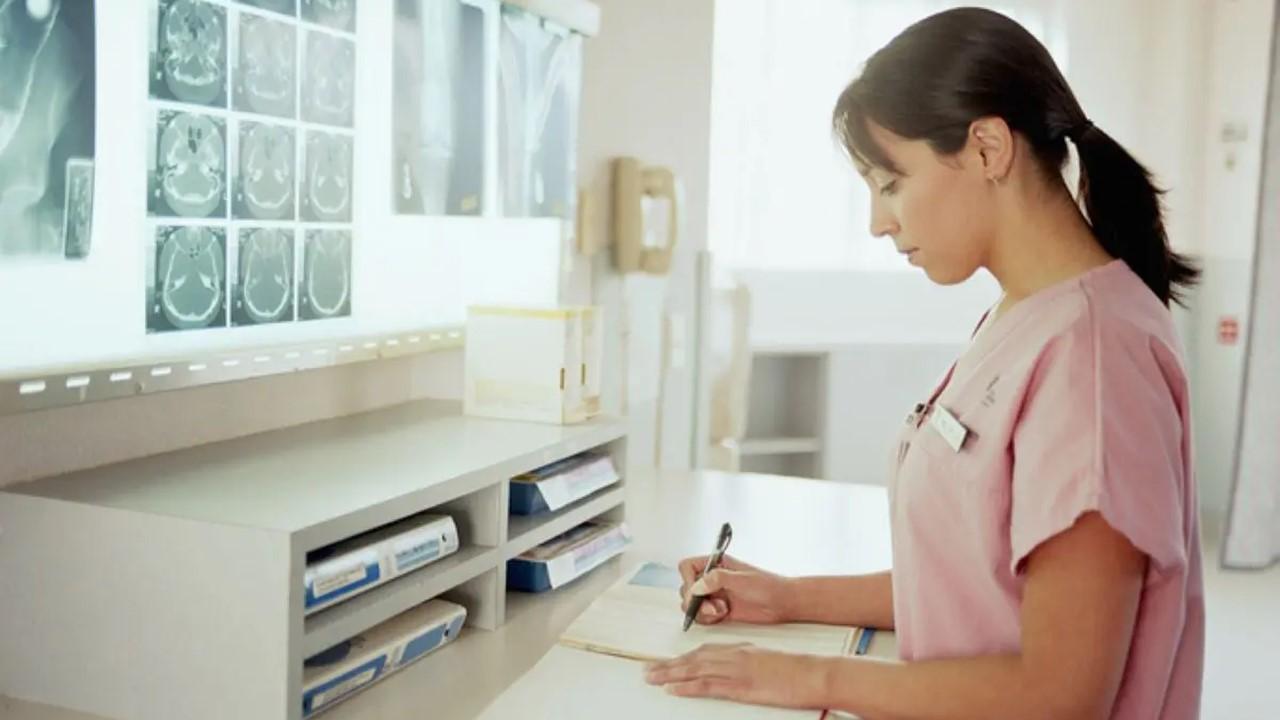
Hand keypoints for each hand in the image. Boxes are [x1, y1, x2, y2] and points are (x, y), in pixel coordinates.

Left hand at [643, 643, 826, 707]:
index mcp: (740, 648)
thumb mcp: (767, 660)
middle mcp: (733, 655)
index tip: (667, 662)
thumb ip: (748, 661)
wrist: (812, 672)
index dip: (683, 657)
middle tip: (647, 670)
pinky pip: (707, 685)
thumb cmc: (795, 669)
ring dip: (669, 674)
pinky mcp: (740, 685)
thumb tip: (735, 669)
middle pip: (693, 658)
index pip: (704, 651)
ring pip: (694, 669)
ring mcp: (736, 669)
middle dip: (668, 665)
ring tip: (651, 678)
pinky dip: (687, 686)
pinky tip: (672, 689)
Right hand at [678, 554, 789, 624]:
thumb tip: (697, 586)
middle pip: (686, 588)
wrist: (783, 603)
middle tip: (711, 606)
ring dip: (701, 611)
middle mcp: (712, 579)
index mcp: (716, 564)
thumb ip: (718, 579)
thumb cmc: (768, 586)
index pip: (687, 567)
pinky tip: (723, 616)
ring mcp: (715, 595)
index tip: (696, 590)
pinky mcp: (719, 610)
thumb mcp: (743, 579)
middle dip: (695, 600)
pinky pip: (702, 616)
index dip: (687, 578)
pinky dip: (707, 619)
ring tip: (720, 611)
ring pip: (692, 604)